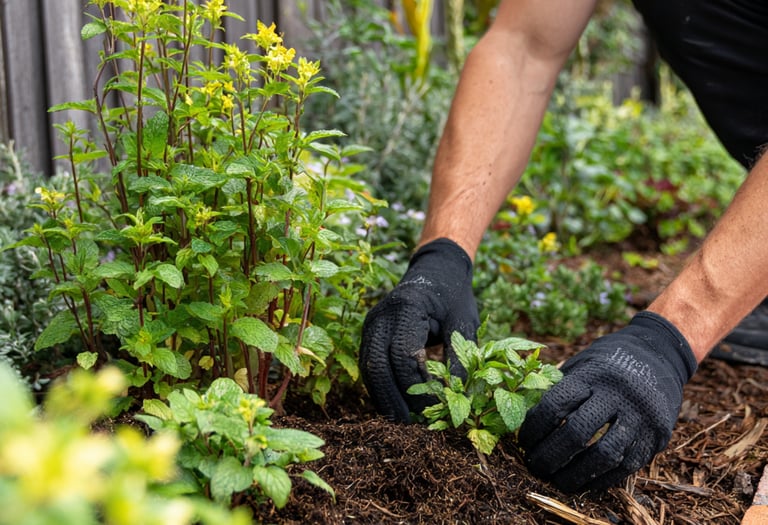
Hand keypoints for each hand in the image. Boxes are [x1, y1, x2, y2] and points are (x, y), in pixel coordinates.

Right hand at [359, 238, 478, 421]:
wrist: (436, 271)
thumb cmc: (454, 297)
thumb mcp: (465, 324)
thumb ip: (460, 360)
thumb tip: (457, 401)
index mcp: (407, 308)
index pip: (403, 356)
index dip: (416, 387)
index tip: (434, 410)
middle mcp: (382, 315)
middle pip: (379, 365)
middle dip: (394, 399)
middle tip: (412, 426)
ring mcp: (371, 324)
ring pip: (369, 369)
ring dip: (384, 397)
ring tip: (402, 422)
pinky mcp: (370, 333)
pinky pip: (370, 365)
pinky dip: (380, 387)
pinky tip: (395, 405)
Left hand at [518, 311, 697, 491]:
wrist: (659, 353)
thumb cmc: (608, 363)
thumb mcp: (582, 364)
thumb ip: (559, 388)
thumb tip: (525, 418)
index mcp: (592, 375)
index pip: (555, 405)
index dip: (533, 428)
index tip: (523, 442)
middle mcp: (617, 394)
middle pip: (577, 433)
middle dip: (550, 456)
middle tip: (534, 466)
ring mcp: (640, 416)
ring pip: (604, 455)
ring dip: (576, 474)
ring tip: (557, 482)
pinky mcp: (657, 435)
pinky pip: (628, 466)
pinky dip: (603, 480)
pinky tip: (584, 483)